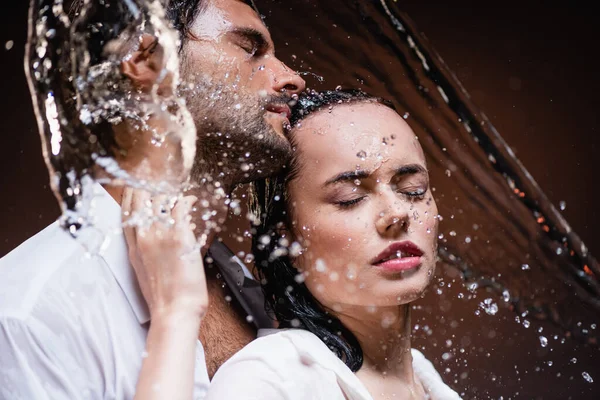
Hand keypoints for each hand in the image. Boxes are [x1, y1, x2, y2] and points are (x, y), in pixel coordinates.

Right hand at [122, 187, 207, 320]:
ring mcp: (160, 235)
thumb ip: (148, 252)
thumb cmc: (164, 298)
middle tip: (158, 181)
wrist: (174, 311)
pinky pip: (180, 207)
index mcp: (133, 248)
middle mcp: (143, 238)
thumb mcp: (145, 272)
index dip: (131, 195)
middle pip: (140, 201)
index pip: (127, 213)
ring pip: (160, 200)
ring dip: (170, 194)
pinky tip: (191, 200)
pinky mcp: (179, 237)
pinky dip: (186, 200)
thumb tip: (160, 240)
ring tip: (179, 195)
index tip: (136, 185)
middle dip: (148, 186)